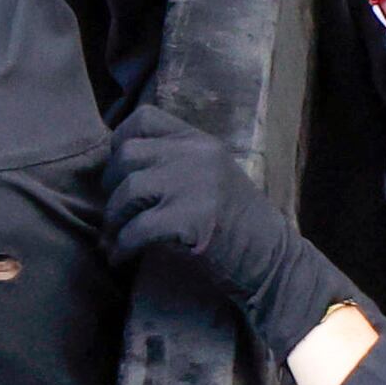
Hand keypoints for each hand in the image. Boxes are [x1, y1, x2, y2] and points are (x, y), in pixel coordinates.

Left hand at [104, 105, 355, 356]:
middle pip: (127, 155)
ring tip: (113, 239)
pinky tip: (120, 258)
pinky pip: (138, 229)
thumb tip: (120, 166)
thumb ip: (178, 163)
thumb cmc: (242, 228)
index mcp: (202, 142)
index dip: (120, 141)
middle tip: (114, 213)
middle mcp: (198, 156)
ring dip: (113, 220)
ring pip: (128, 191)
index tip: (118, 171)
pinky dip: (122, 246)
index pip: (144, 118)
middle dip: (110, 187)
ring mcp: (196, 186)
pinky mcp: (191, 220)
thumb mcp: (214, 179)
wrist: (275, 265)